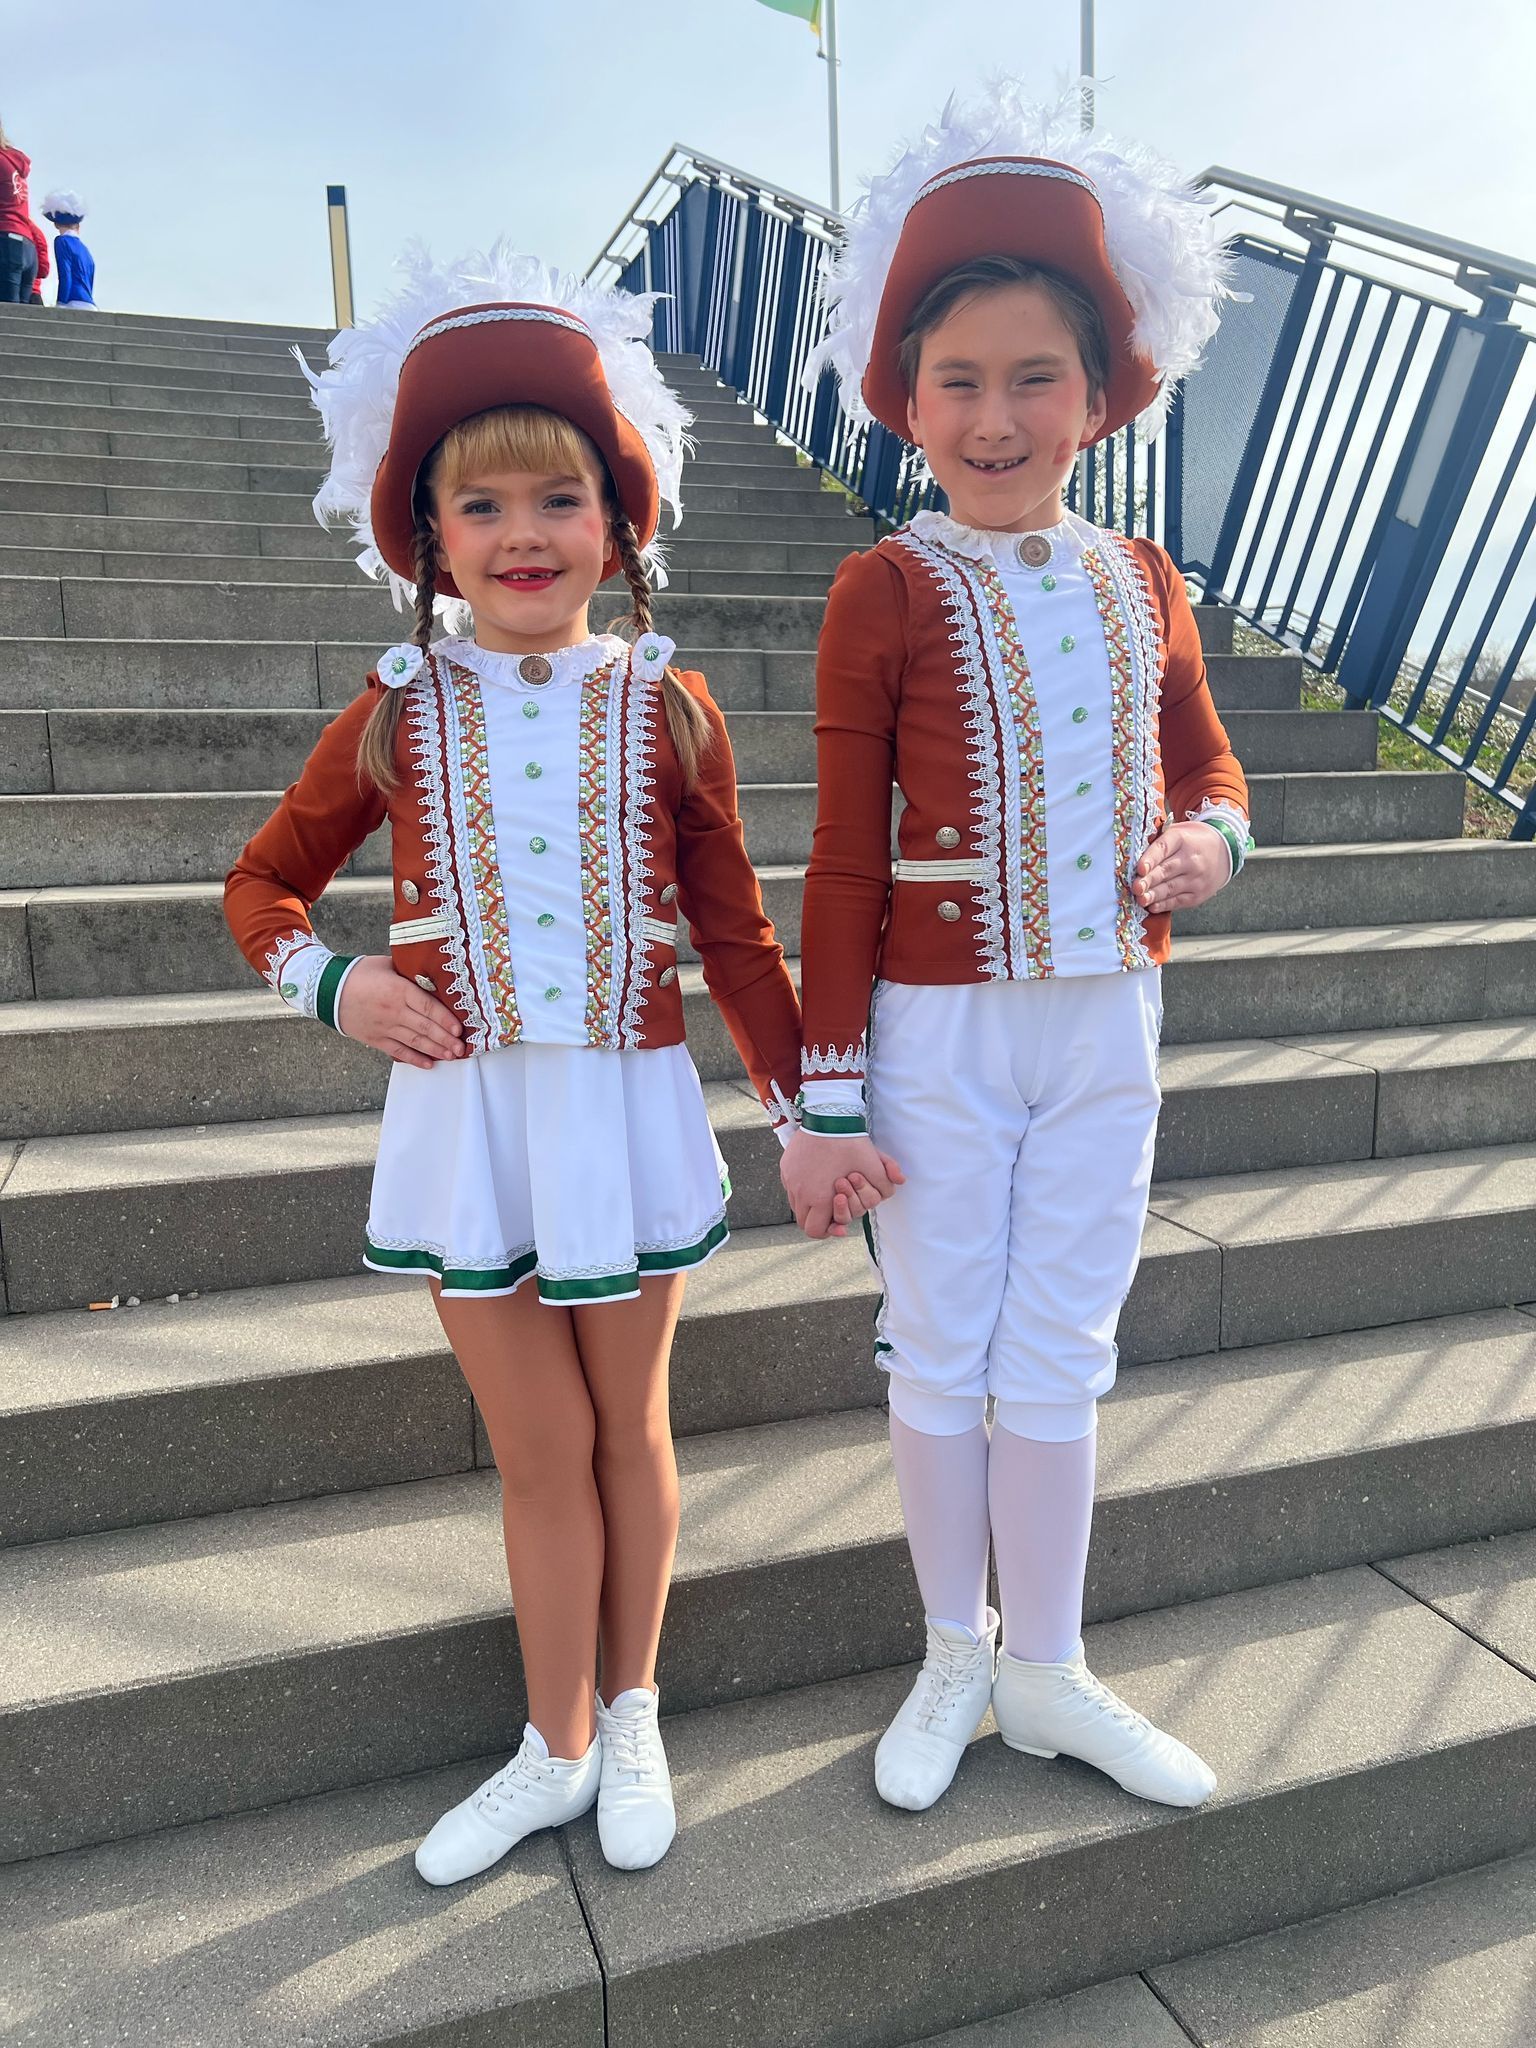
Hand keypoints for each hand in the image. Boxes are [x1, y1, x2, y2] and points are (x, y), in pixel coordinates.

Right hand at [336, 955, 465, 1068]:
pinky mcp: (375, 1038)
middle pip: (425, 1027)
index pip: (428, 1007)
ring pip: (415, 1041)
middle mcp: (394, 1011)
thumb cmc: (359, 973)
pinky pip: (398, 1051)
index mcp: (398, 990)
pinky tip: (429, 1064)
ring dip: (435, 1050)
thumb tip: (431, 974)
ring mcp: (384, 1027)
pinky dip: (414, 1058)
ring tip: (451, 1056)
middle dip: (446, 1039)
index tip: (459, 1028)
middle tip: (462, 1047)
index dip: (445, 1019)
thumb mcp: (387, 965)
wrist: (327, 989)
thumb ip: (409, 971)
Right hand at [780, 1130, 905, 1239]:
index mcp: (818, 1198)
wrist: (826, 1116)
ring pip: (796, 1205)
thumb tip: (899, 1183)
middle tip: (835, 1208)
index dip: (828, 1232)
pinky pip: (791, 1188)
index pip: (816, 1231)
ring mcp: (789, 1180)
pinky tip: (817, 1177)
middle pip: (804, 1221)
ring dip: (811, 1205)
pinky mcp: (785, 1168)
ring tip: (826, 1191)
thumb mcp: (873, 1163)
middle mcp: (799, 1192)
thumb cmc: (849, 1143)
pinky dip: (803, 1189)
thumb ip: (886, 1181)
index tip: (840, 1226)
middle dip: (821, 1219)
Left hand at [1133, 822, 1231, 914]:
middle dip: (1148, 880)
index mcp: (1182, 840)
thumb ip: (1158, 842)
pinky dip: (1164, 904)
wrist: (1225, 850)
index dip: (1150, 859)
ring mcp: (1196, 879)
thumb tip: (1132, 855)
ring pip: (1170, 888)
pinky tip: (1152, 906)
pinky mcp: (1198, 894)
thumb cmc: (1192, 841)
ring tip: (1140, 899)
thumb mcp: (1178, 832)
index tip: (1139, 868)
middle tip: (1135, 887)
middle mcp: (1191, 860)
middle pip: (1166, 871)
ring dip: (1153, 895)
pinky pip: (1178, 901)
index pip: (1163, 848)